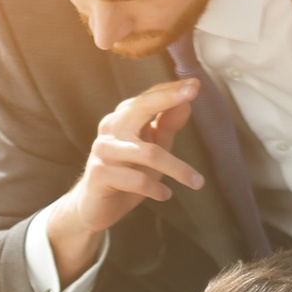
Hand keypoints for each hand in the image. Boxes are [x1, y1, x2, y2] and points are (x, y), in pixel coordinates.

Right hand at [47, 78, 204, 282]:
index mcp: (123, 118)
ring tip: (197, 182)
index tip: (195, 84)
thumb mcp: (151, 152)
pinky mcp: (99, 173)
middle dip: (168, 100)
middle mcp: (111, 127)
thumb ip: (166, 128)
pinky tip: (165, 195)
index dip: (171, 90)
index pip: (148, 98)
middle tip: (192, 97)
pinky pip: (136, 179)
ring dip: (177, 168)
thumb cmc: (127, 176)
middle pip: (142, 108)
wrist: (94, 207)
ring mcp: (103, 149)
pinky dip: (156, 189)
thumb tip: (186, 104)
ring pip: (149, 153)